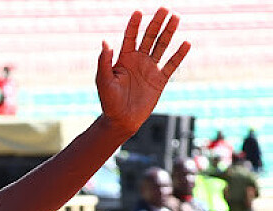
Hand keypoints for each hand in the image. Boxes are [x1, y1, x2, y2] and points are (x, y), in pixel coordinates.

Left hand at [96, 8, 190, 136]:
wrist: (121, 120)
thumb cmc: (109, 102)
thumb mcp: (104, 81)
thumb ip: (104, 62)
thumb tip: (105, 42)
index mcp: (124, 59)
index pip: (130, 37)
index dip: (134, 25)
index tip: (138, 12)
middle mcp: (138, 60)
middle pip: (149, 37)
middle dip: (156, 23)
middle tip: (164, 8)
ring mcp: (150, 69)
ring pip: (161, 46)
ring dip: (168, 32)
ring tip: (175, 17)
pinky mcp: (160, 80)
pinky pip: (171, 65)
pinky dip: (179, 55)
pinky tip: (186, 43)